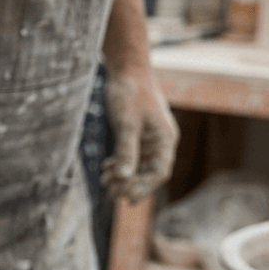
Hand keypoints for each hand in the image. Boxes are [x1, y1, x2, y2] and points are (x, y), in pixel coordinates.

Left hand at [101, 66, 178, 203]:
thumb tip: (124, 177)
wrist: (127, 71)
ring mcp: (149, 139)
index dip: (144, 187)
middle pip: (149, 173)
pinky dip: (119, 165)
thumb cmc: (130, 94)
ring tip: (104, 182)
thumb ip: (126, 150)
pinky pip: (131, 158)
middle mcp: (160, 142)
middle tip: (110, 191)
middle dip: (130, 184)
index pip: (159, 172)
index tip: (127, 198)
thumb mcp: (127, 124)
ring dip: (123, 177)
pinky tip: (105, 169)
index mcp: (165, 139)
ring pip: (139, 167)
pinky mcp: (138, 136)